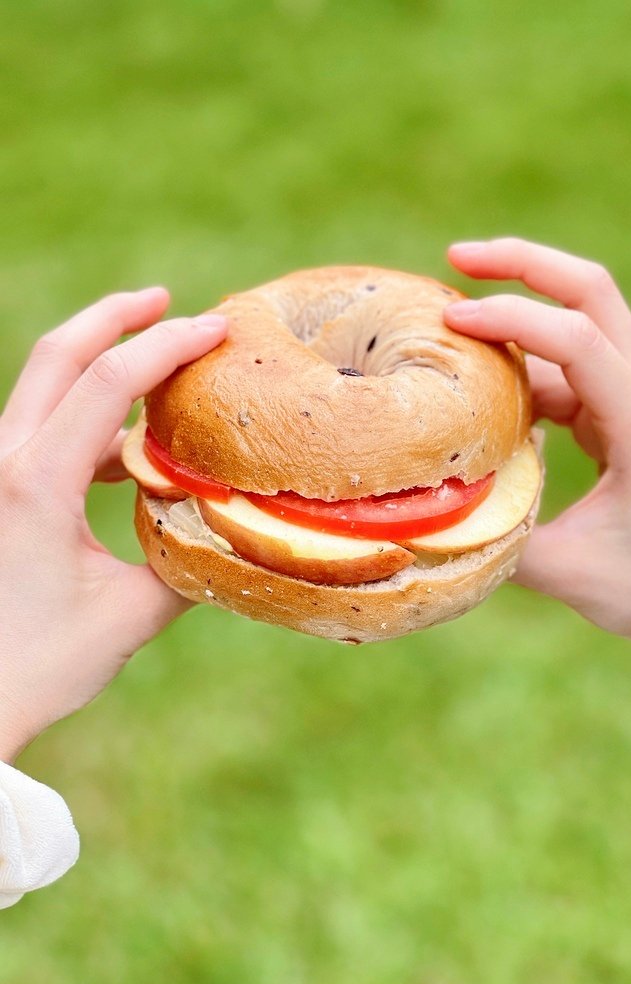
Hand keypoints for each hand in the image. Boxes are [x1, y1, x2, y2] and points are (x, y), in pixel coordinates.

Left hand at [0, 290, 227, 761]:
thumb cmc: (43, 665)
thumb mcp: (134, 613)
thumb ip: (189, 558)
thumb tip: (236, 524)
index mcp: (34, 482)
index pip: (108, 381)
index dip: (169, 345)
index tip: (219, 329)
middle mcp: (2, 462)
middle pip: (58, 354)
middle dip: (116, 316)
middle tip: (168, 300)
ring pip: (45, 386)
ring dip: (102, 366)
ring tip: (159, 371)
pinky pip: (44, 429)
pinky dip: (89, 420)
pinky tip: (129, 456)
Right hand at [443, 239, 630, 657]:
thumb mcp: (568, 574)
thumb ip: (494, 539)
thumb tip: (420, 519)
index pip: (577, 339)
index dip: (509, 317)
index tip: (448, 322)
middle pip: (591, 291)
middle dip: (523, 263)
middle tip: (456, 254)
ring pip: (581, 322)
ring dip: (520, 312)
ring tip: (450, 328)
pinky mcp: (626, 412)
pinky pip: (572, 367)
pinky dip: (526, 363)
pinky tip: (484, 384)